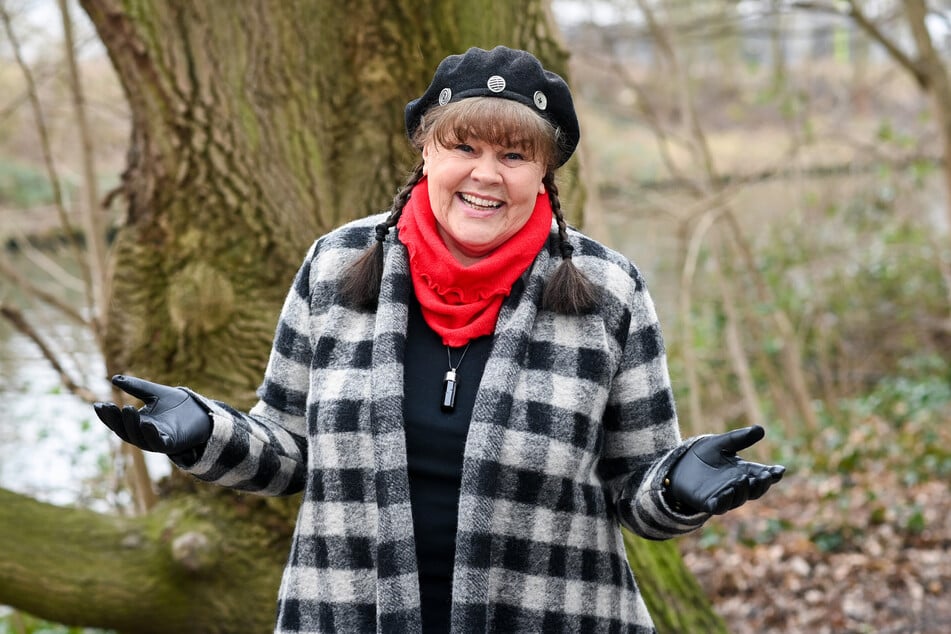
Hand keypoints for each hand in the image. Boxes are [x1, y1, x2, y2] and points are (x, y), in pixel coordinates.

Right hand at [94, 375, 211, 457]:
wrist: (201, 413)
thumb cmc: (177, 405)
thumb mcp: (154, 393)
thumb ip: (136, 387)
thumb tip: (115, 378)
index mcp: (137, 423)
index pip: (118, 421)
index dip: (107, 415)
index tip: (97, 404)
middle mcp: (144, 434)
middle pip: (124, 430)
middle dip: (115, 419)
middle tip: (109, 406)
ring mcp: (156, 440)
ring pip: (138, 437)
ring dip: (131, 424)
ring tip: (127, 409)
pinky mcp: (171, 444)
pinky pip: (158, 442)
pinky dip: (151, 434)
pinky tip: (146, 423)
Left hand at [666, 425, 784, 514]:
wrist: (678, 465)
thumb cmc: (703, 455)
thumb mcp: (722, 442)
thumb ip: (740, 438)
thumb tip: (761, 429)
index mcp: (743, 471)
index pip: (762, 474)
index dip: (772, 474)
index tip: (779, 470)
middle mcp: (737, 485)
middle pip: (755, 489)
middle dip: (761, 484)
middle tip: (764, 476)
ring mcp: (724, 496)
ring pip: (739, 498)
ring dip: (743, 490)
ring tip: (742, 479)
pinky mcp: (709, 503)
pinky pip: (720, 506)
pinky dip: (725, 501)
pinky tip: (727, 491)